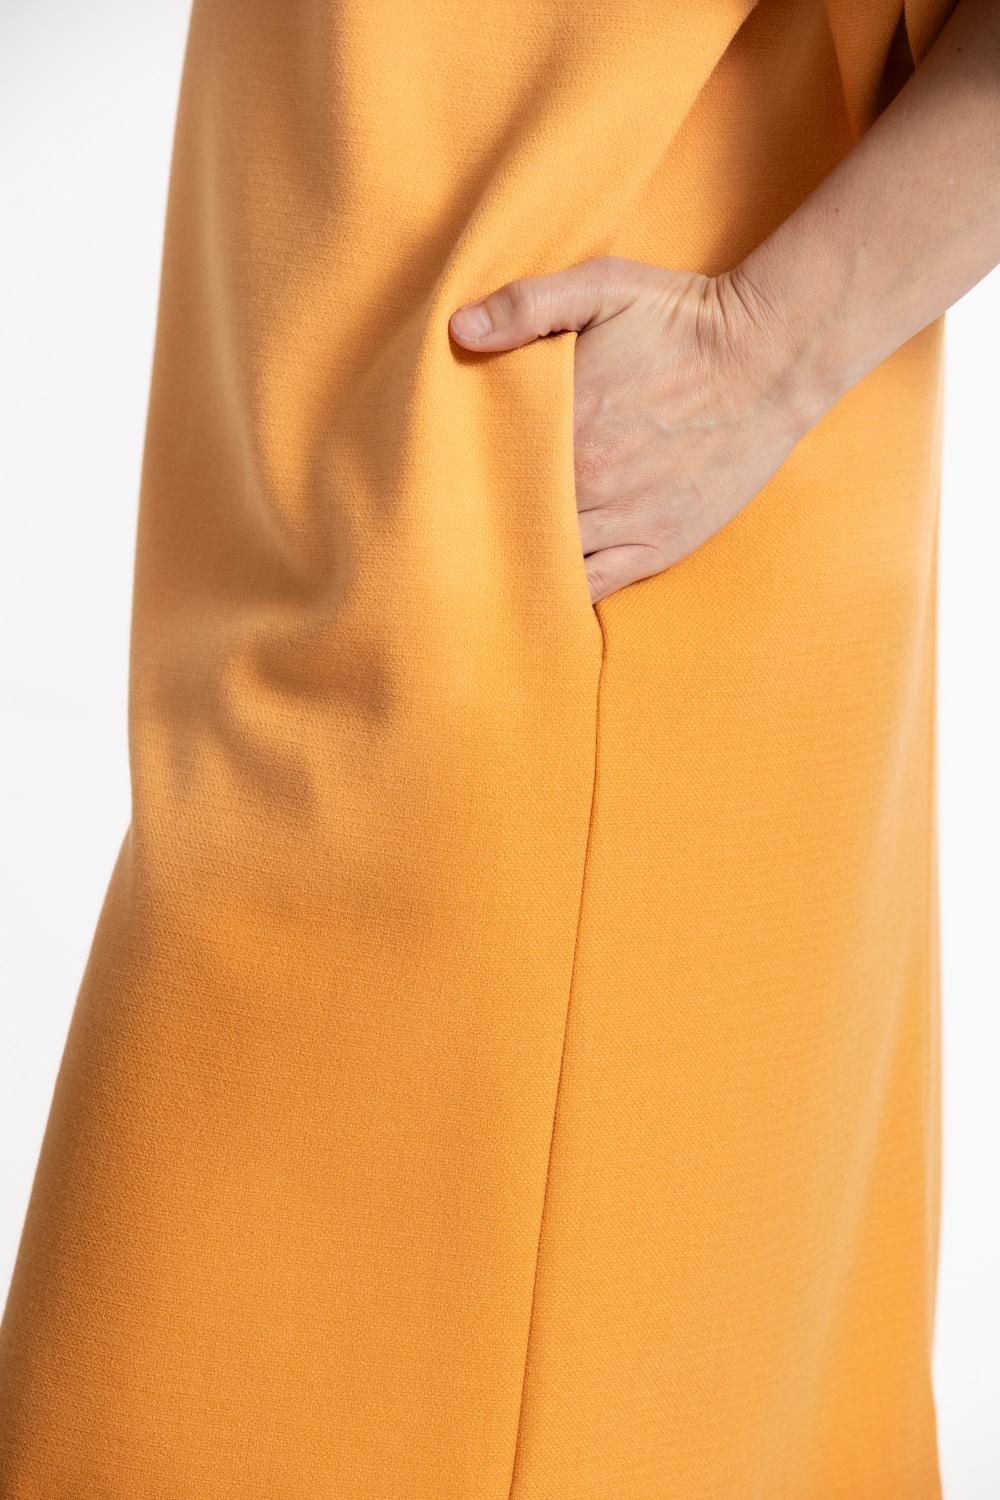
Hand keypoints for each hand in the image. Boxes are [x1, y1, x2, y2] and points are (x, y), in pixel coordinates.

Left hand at [449, 255, 822, 604]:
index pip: (490, 467)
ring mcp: (626, 520)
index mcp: (567, 423)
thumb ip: (529, 304)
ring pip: (548, 561)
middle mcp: (591, 481)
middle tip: (450, 532)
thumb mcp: (606, 286)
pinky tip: (539, 591)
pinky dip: (563, 594)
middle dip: (484, 526)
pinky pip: (595, 587)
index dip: (463, 478)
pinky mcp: (659, 545)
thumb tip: (460, 328)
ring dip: (519, 562)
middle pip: (512, 520)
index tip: (443, 477)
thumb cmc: (685, 319)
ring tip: (488, 565)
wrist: (772, 357)